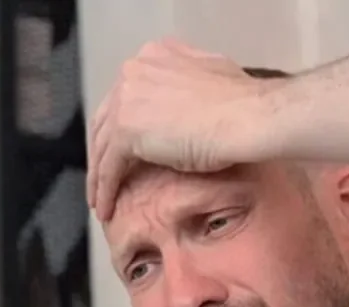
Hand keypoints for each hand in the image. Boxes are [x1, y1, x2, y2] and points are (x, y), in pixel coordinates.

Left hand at [88, 38, 286, 219]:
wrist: (249, 118)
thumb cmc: (242, 105)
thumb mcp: (209, 81)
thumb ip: (185, 85)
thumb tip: (181, 103)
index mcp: (153, 55)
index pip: (125, 96)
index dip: (119, 125)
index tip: (121, 150)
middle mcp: (134, 71)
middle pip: (105, 120)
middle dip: (102, 152)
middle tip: (103, 179)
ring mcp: (127, 99)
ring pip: (102, 145)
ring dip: (99, 176)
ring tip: (101, 201)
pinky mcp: (126, 130)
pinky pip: (109, 166)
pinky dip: (106, 189)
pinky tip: (107, 208)